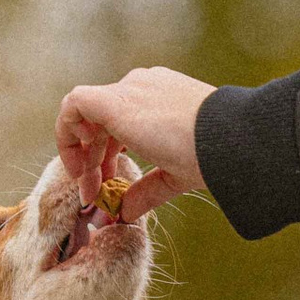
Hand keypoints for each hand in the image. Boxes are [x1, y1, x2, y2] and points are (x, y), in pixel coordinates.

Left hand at [56, 68, 213, 221]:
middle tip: (92, 194)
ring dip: (80, 153)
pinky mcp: (116, 100)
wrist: (232, 140)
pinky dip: (67, 129)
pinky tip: (79, 160)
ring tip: (87, 187)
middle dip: (92, 160)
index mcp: (158, 97)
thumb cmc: (215, 155)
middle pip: (99, 120)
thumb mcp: (175, 174)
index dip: (107, 154)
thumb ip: (146, 189)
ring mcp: (129, 90)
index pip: (119, 121)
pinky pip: (75, 103)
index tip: (107, 184)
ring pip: (84, 113)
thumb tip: (124, 212)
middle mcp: (141, 87)